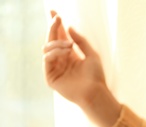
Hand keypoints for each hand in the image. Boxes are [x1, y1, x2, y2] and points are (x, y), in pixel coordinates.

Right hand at [42, 11, 120, 126]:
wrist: (95, 92)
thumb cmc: (96, 76)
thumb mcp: (91, 54)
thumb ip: (80, 41)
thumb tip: (68, 27)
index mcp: (70, 55)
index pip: (59, 37)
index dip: (56, 25)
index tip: (55, 13)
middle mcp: (61, 60)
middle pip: (51, 40)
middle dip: (53, 27)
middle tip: (57, 18)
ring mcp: (54, 68)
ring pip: (47, 48)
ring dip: (57, 43)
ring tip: (70, 45)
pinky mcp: (50, 76)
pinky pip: (47, 59)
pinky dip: (55, 52)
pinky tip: (66, 52)